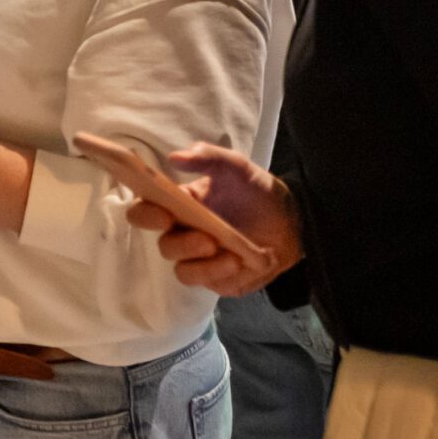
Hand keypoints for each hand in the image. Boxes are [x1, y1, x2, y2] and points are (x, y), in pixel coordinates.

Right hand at [121, 143, 302, 296]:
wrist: (292, 221)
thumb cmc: (256, 192)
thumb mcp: (236, 167)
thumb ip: (208, 156)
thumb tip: (174, 157)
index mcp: (178, 205)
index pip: (145, 211)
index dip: (145, 214)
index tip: (162, 213)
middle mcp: (182, 233)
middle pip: (162, 243)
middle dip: (179, 242)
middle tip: (204, 236)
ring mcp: (197, 259)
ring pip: (180, 267)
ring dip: (199, 261)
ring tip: (224, 250)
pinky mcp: (215, 278)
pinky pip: (204, 282)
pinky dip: (215, 272)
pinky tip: (235, 261)